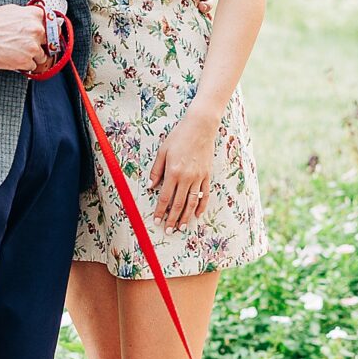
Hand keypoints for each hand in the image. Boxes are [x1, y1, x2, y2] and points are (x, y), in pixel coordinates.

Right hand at [0, 3, 53, 74]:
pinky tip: (13, 57)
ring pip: (41, 56)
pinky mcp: (26, 61)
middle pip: (49, 42)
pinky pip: (32, 66)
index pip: (52, 26)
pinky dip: (24, 64)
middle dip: (40, 45)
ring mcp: (32, 47)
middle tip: (29, 45)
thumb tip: (36, 21)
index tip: (45, 36)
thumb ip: (28, 16)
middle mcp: (37, 30)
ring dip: (32, 56)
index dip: (47, 32)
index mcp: (35, 15)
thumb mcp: (13, 10)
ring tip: (17, 51)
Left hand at [149, 106, 217, 228]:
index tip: (157, 221)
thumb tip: (150, 187)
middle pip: (178, 204)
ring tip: (181, 228)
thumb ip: (156, 171)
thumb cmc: (179, 137)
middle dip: (172, 219)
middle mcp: (186, 177)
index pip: (165, 197)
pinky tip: (197, 215)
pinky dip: (201, 206)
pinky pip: (205, 194)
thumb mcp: (162, 151)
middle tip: (169, 231)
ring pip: (192, 202)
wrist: (200, 127)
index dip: (160, 211)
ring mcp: (198, 177)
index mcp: (173, 172)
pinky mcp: (207, 175)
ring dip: (186, 217)